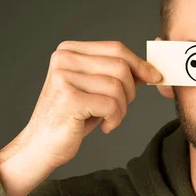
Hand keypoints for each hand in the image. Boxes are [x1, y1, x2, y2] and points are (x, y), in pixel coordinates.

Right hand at [0, 40, 161, 169]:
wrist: (41, 146)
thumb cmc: (72, 118)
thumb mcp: (95, 89)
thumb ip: (115, 74)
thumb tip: (149, 68)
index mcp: (69, 51)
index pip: (115, 49)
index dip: (139, 64)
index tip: (155, 77)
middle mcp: (64, 59)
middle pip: (120, 66)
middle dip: (130, 90)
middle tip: (120, 108)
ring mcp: (64, 77)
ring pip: (117, 86)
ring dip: (121, 108)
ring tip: (109, 119)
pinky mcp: (69, 98)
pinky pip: (111, 104)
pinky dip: (115, 119)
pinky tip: (104, 126)